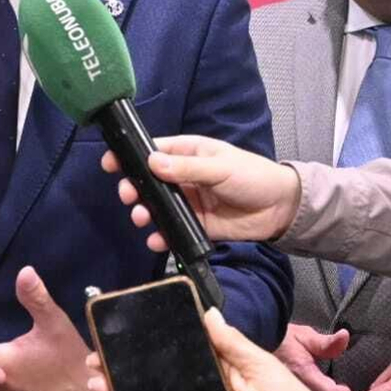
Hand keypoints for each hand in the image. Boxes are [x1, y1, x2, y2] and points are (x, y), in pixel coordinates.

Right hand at [87, 309, 339, 390]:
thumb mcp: (263, 366)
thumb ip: (233, 344)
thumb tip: (207, 312)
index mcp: (219, 367)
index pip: (179, 349)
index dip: (152, 341)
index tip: (122, 332)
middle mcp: (202, 390)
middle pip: (157, 376)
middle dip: (124, 367)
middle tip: (97, 361)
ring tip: (99, 384)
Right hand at [102, 135, 301, 247]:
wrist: (280, 208)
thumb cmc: (252, 176)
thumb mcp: (220, 167)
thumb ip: (187, 169)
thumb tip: (152, 163)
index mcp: (189, 154)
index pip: (153, 151)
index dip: (131, 155)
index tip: (110, 162)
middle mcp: (183, 177)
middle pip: (149, 181)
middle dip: (134, 188)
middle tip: (127, 195)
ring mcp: (188, 202)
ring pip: (157, 206)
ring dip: (145, 212)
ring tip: (141, 217)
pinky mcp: (195, 225)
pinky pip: (172, 230)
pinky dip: (161, 236)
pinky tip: (156, 240)